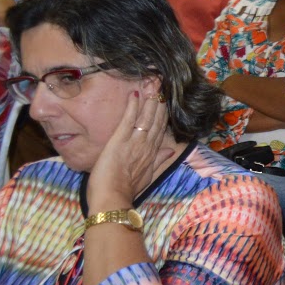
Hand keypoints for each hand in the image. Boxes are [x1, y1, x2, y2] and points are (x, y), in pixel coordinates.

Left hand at [87, 88, 172, 209]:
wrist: (113, 197)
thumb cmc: (126, 190)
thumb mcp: (147, 175)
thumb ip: (159, 160)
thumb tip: (170, 149)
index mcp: (152, 153)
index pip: (160, 130)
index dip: (163, 115)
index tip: (165, 101)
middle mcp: (146, 145)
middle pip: (156, 121)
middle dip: (159, 104)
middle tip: (162, 87)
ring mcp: (134, 142)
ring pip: (146, 118)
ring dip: (150, 101)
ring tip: (153, 87)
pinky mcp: (120, 140)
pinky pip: (128, 120)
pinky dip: (132, 107)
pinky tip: (134, 95)